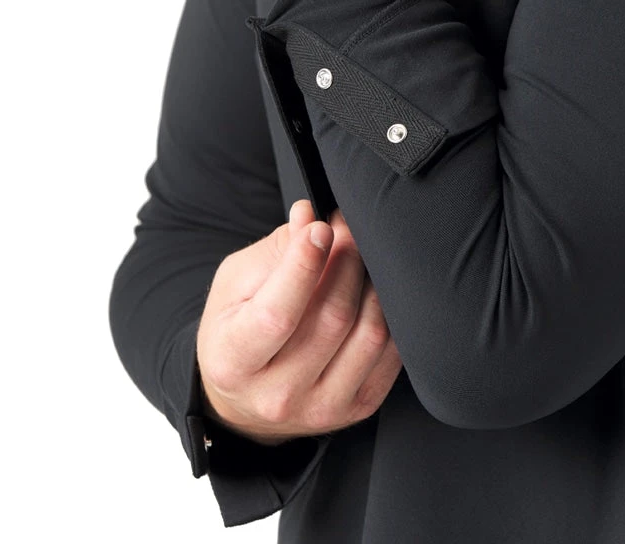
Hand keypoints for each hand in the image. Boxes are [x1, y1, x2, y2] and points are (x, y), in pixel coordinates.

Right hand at [197, 200, 402, 445]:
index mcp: (233, 361)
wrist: (246, 396)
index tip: (320, 228)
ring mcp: (322, 408)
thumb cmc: (237, 329)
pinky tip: (375, 291)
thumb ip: (275, 250)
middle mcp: (277, 395)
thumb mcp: (235, 285)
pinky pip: (391, 354)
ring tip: (361, 257)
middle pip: (332, 319)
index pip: (277, 314)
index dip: (304, 265)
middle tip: (347, 229)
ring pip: (368, 335)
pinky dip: (391, 314)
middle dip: (346, 261)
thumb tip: (309, 216)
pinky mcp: (357, 408)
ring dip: (373, 283)